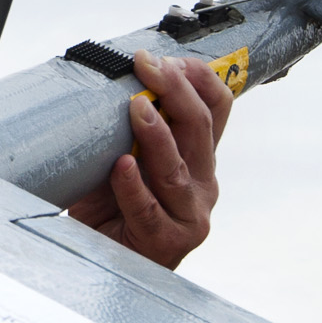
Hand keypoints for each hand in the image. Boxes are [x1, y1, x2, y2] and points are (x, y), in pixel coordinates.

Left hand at [70, 48, 231, 267]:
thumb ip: (126, 132)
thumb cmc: (114, 211)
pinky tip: (121, 166)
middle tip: (150, 67)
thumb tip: (106, 86)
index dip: (200, 79)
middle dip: (176, 91)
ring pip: (177, 169)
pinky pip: (149, 208)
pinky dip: (133, 186)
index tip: (170, 58)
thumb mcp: (124, 161)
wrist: (104, 264)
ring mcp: (189, 214)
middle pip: (200, 129)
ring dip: (157, 134)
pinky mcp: (167, 241)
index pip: (217, 110)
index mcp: (198, 160)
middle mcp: (202, 184)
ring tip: (137, 107)